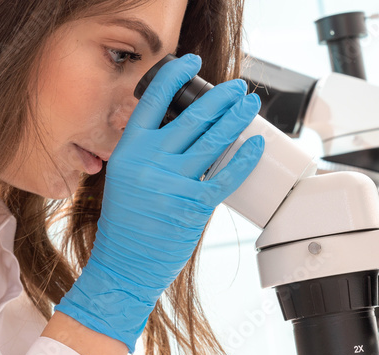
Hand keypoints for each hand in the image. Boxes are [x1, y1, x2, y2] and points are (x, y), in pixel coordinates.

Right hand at [55, 54, 264, 352]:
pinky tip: (255, 143)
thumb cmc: (124, 227)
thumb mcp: (123, 180)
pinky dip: (243, 157)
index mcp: (128, 152)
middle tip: (237, 87)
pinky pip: (225, 175)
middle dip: (220, 98)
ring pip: (213, 140)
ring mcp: (172, 183)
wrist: (123, 267)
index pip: (153, 102)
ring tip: (250, 104)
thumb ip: (147, 155)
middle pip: (192, 117)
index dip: (175, 78)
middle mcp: (149, 163)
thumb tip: (182, 132)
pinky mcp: (192, 206)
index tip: (192, 63)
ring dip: (236, 118)